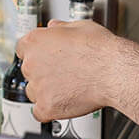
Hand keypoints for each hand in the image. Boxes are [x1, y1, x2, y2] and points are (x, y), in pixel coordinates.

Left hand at [18, 20, 132, 121]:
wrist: (115, 72)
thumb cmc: (101, 50)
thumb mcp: (80, 26)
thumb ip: (61, 28)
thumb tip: (54, 27)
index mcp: (34, 41)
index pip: (23, 49)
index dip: (37, 54)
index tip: (46, 58)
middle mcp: (31, 64)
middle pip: (29, 71)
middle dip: (43, 73)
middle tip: (63, 73)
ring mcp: (37, 86)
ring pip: (33, 92)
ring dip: (46, 92)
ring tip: (68, 88)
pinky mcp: (46, 106)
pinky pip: (40, 112)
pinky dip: (50, 110)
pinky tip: (63, 104)